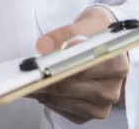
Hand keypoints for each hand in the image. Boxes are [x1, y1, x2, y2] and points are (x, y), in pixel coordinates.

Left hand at [30, 6, 128, 123]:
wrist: (105, 42)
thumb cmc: (94, 32)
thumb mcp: (82, 24)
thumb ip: (63, 34)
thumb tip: (43, 47)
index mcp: (115, 64)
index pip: (80, 69)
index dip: (56, 69)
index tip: (35, 68)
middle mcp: (113, 88)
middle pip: (71, 88)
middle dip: (45, 81)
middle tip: (23, 76)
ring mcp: (105, 104)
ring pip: (69, 103)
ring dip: (45, 94)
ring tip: (27, 83)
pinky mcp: (95, 112)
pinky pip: (71, 113)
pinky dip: (53, 103)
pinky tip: (42, 93)